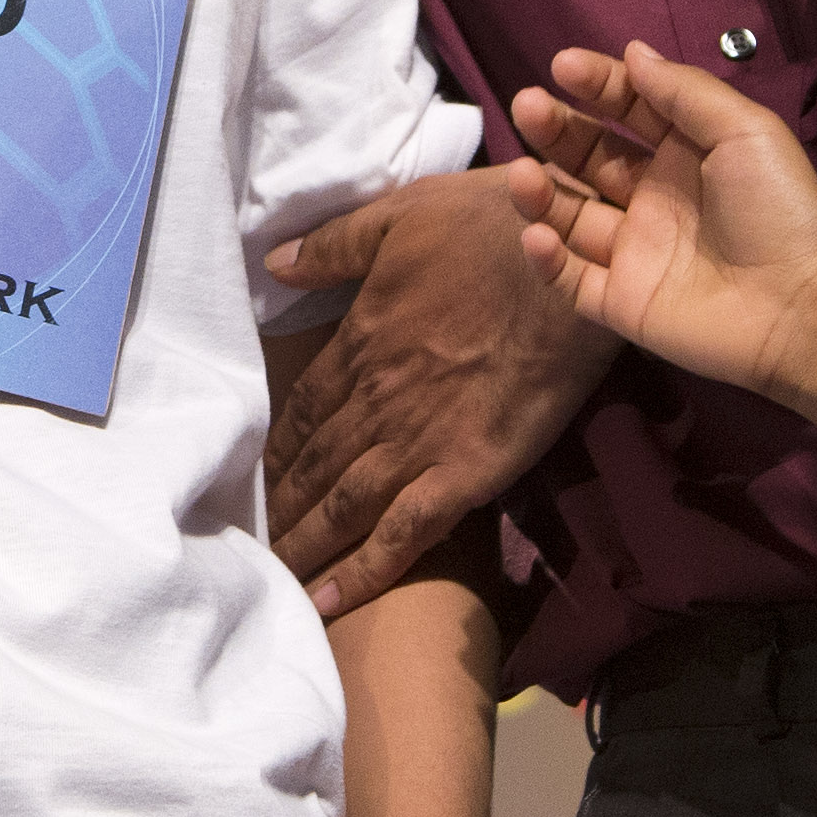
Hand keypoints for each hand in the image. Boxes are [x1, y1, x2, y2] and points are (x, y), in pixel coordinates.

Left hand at [263, 172, 617, 616]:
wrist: (573, 255)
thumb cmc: (495, 224)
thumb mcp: (400, 214)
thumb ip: (334, 245)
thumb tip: (273, 262)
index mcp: (361, 340)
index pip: (301, 408)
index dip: (274, 447)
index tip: (250, 477)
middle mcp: (378, 399)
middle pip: (313, 465)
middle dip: (278, 507)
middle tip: (243, 544)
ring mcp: (419, 440)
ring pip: (343, 506)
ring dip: (303, 545)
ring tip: (271, 578)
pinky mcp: (467, 472)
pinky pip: (403, 533)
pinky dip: (362, 572)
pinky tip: (328, 603)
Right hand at [507, 43, 816, 405]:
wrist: (801, 308)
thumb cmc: (778, 210)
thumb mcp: (745, 132)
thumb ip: (685, 91)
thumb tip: (633, 51)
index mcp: (685, 154)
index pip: (628, 109)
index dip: (597, 85)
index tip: (562, 66)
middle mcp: (653, 197)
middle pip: (588, 156)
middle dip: (556, 129)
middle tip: (527, 106)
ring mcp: (633, 251)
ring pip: (569, 215)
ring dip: (539, 191)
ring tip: (522, 174)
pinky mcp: (620, 301)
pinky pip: (569, 277)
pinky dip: (546, 257)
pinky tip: (539, 234)